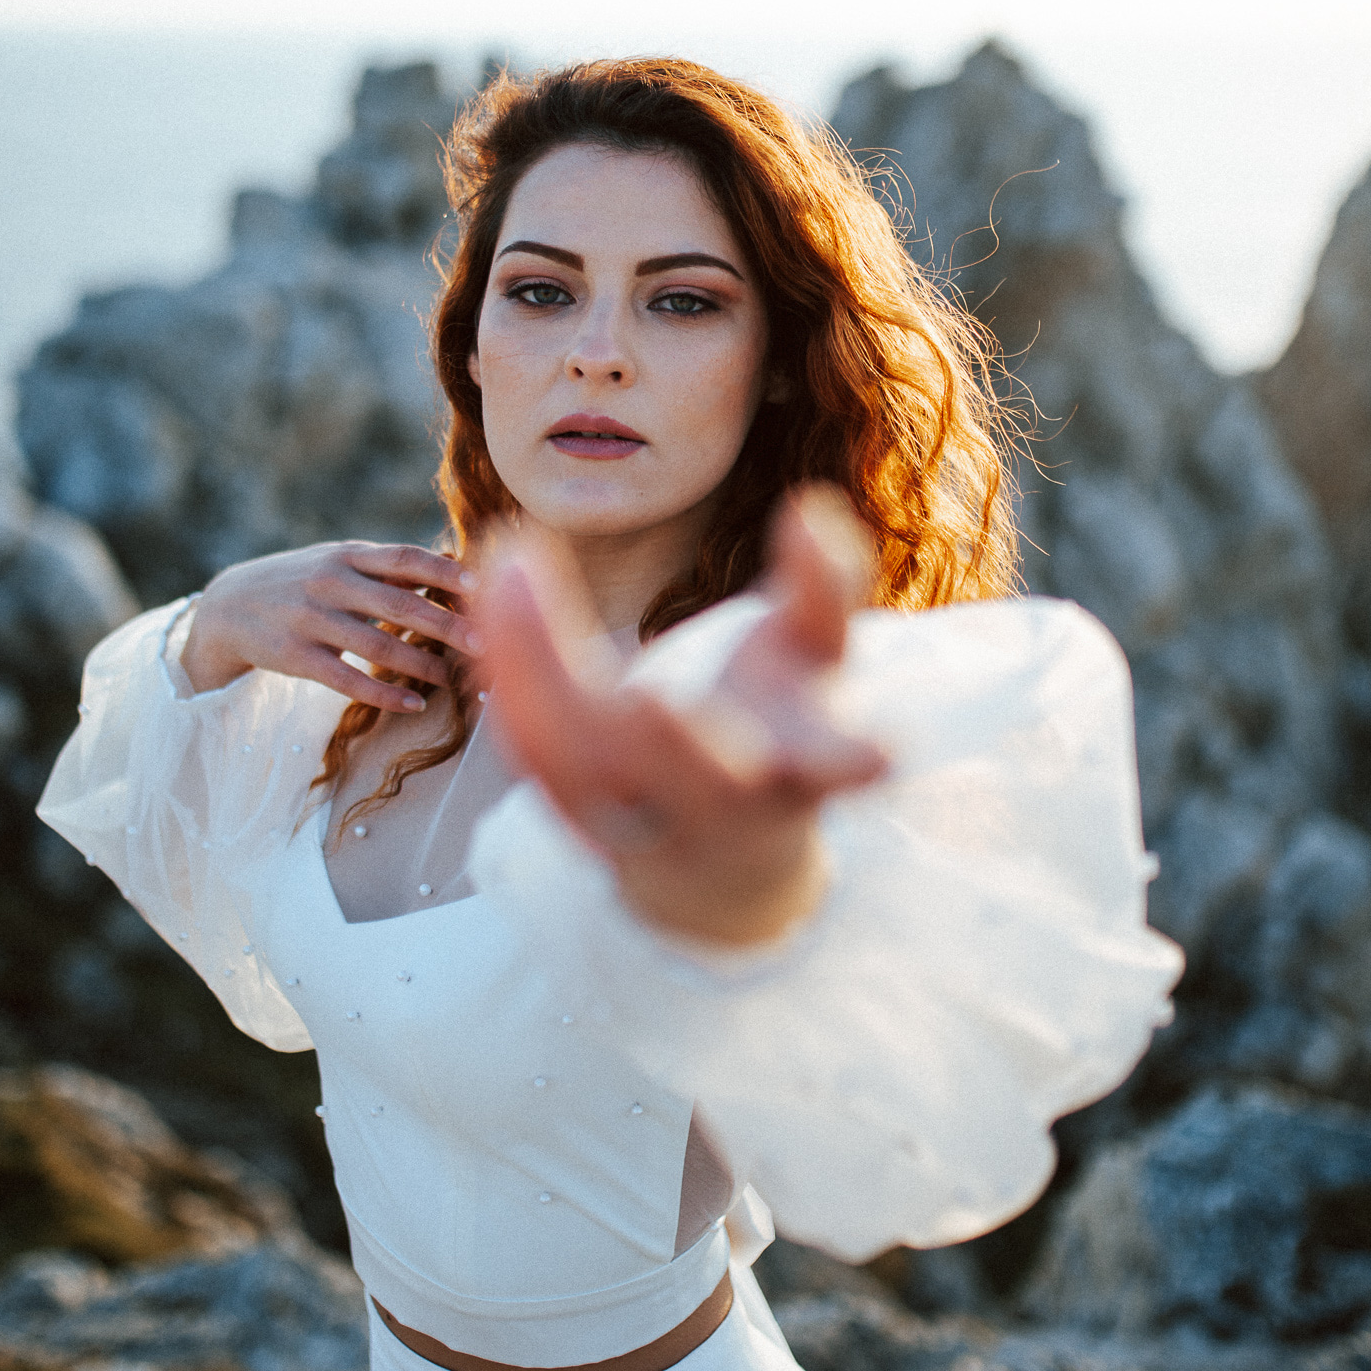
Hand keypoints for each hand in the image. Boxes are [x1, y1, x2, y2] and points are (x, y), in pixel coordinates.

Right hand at [180, 541, 477, 709]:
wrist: (228, 605)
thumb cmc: (301, 581)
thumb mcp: (337, 561)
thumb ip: (386, 568)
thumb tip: (451, 567)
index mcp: (347, 555)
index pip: (403, 558)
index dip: (442, 571)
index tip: (480, 585)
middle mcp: (330, 583)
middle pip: (398, 604)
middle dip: (444, 624)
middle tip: (483, 642)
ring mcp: (310, 620)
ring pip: (375, 645)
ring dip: (419, 664)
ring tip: (452, 678)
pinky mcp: (295, 657)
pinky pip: (346, 680)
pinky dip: (383, 694)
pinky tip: (413, 704)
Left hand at [473, 490, 889, 945]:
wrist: (719, 862)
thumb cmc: (777, 732)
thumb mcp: (811, 663)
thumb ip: (820, 590)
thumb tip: (810, 509)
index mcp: (799, 774)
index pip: (829, 773)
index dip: (847, 763)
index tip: (879, 754)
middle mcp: (722, 810)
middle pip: (697, 787)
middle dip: (682, 752)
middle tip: (653, 698)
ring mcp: (641, 822)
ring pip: (586, 766)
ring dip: (541, 667)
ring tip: (512, 566)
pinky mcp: (576, 814)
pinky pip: (531, 751)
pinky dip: (508, 673)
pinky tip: (491, 587)